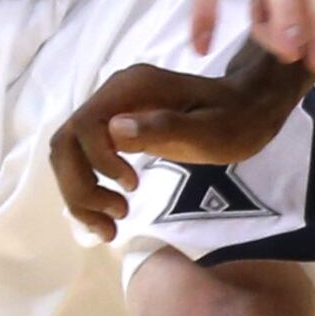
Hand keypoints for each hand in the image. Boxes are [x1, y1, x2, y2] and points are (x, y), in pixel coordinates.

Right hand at [50, 60, 306, 240]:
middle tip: (115, 218)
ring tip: (110, 227)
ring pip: (68, 155)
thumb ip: (165, 127)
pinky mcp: (113, 130)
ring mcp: (110, 111)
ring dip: (80, 194)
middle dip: (80, 187)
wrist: (247, 107)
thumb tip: (115, 131)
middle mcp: (113, 95)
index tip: (133, 187)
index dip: (98, 161)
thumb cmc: (236, 120)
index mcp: (133, 88)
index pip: (86, 125)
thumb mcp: (210, 129)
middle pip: (66, 142)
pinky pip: (83, 160)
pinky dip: (88, 190)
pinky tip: (107, 215)